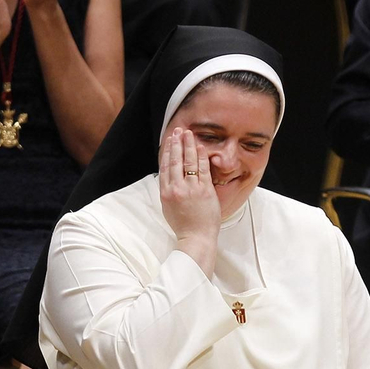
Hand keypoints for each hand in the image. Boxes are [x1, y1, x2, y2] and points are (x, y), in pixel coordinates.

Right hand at [158, 128, 218, 271]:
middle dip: (177, 143)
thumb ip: (168, 190)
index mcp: (166, 193)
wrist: (196, 237)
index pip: (165, 166)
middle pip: (175, 160)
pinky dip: (201, 156)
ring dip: (188, 145)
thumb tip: (169, 176)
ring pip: (188, 162)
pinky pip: (202, 169)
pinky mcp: (204, 190)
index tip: (169, 140)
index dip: (167, 151)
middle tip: (178, 131)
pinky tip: (200, 147)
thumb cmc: (183, 225)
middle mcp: (176, 188)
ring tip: (188, 134)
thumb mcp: (168, 207)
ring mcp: (190, 188)